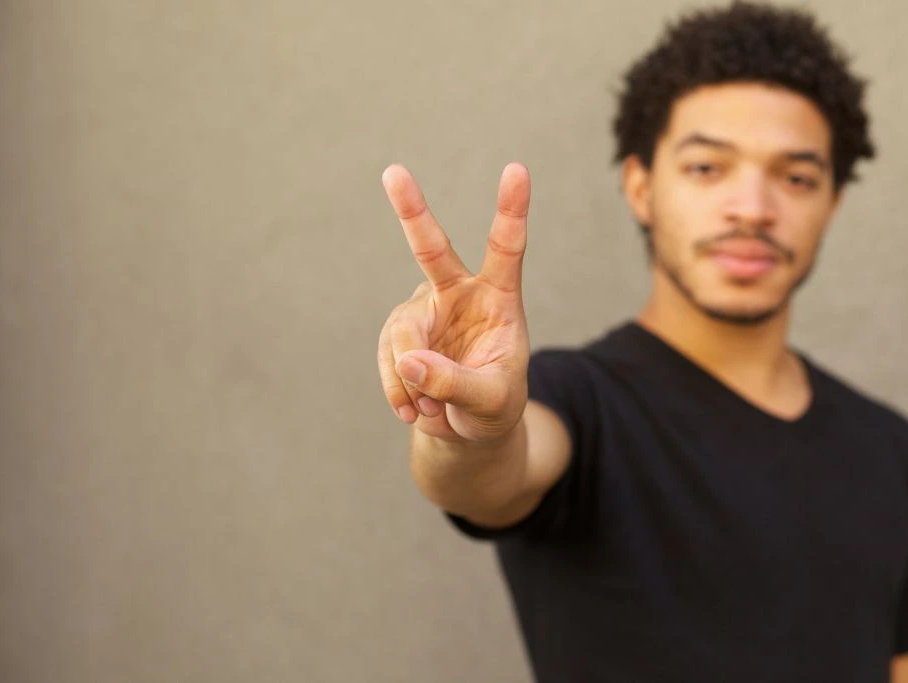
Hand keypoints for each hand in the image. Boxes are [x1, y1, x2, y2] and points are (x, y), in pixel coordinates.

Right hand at [377, 163, 530, 442]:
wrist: (468, 427)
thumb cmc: (495, 405)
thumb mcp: (491, 401)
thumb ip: (455, 383)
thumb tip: (408, 360)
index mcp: (499, 298)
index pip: (507, 248)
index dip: (511, 210)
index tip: (517, 170)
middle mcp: (459, 294)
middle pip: (432, 250)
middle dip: (412, 211)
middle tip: (393, 172)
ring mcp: (425, 311)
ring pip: (403, 335)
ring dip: (412, 379)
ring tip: (429, 408)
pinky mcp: (400, 334)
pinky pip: (389, 359)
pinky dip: (398, 390)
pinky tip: (413, 410)